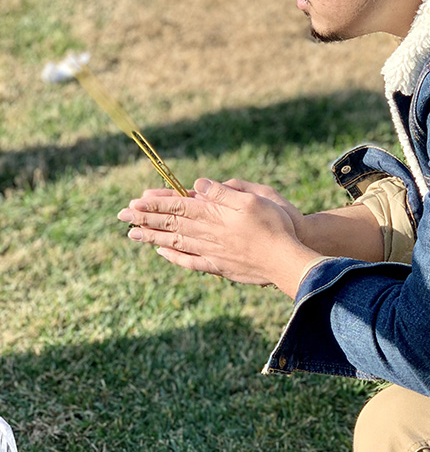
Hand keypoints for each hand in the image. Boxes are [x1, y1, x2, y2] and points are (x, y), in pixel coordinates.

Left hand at [117, 178, 319, 295]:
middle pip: (171, 223)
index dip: (155, 203)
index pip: (177, 205)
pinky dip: (173, 256)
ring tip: (132, 234)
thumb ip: (222, 192)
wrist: (286, 260)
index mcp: (214, 214)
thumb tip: (196, 184)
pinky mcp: (219, 267)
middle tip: (122, 216)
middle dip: (145, 218)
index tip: (134, 201)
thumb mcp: (252, 198)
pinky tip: (162, 253)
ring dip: (153, 236)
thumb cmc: (275, 225)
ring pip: (175, 242)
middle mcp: (207, 234)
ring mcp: (211, 252)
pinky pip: (189, 261)